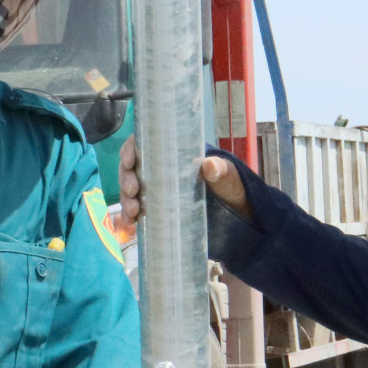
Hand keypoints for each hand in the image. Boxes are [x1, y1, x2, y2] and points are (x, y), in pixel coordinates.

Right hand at [118, 134, 252, 228]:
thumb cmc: (235, 191)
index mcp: (177, 154)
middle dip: (126, 178)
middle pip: (133, 166)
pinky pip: (137, 209)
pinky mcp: (159, 210)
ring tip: (133, 213)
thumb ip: (223, 172)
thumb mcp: (231, 179)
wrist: (241, 219)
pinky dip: (129, 215)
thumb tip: (209, 165)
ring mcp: (159, 191)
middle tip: (132, 191)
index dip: (131, 148)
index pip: (147, 143)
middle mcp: (164, 169)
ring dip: (126, 199)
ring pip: (132, 188)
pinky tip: (131, 223)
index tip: (129, 160)